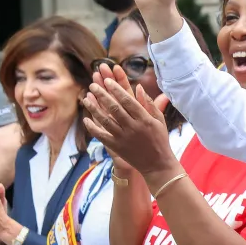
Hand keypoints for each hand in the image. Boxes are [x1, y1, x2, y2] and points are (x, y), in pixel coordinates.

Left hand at [83, 63, 177, 181]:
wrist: (156, 164)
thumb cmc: (159, 139)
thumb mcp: (159, 119)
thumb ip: (149, 103)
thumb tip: (139, 87)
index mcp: (144, 119)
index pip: (128, 100)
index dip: (117, 89)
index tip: (108, 80)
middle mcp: (133, 127)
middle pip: (114, 108)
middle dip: (102, 95)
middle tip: (93, 85)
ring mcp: (123, 138)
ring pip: (105, 120)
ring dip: (94, 109)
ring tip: (86, 98)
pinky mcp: (116, 147)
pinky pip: (102, 136)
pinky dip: (93, 127)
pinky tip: (86, 119)